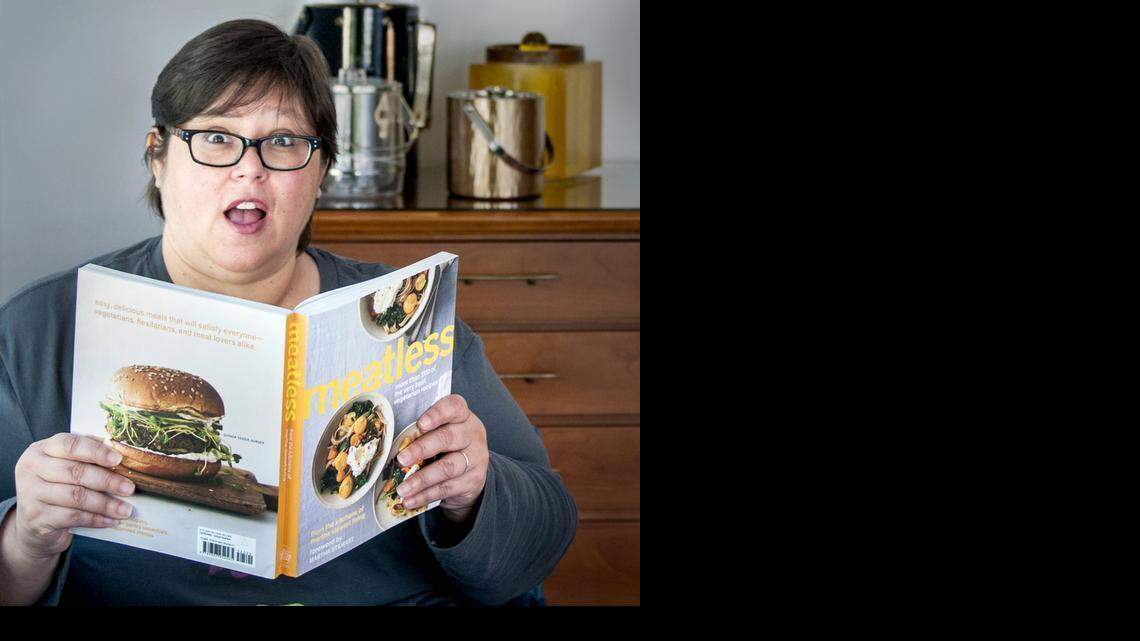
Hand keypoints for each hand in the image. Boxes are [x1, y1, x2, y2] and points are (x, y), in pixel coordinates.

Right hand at [9, 433, 135, 558]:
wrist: (32, 524)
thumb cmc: (56, 488)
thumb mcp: (65, 468)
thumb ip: (87, 458)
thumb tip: (122, 455)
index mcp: (41, 449)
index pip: (70, 445)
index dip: (96, 451)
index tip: (118, 460)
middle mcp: (31, 468)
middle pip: (75, 472)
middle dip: (107, 481)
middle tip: (129, 488)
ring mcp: (30, 493)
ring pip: (75, 496)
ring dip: (105, 504)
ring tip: (126, 509)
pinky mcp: (36, 517)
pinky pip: (72, 516)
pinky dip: (95, 519)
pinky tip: (110, 520)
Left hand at [394, 395, 487, 522]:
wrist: (471, 473)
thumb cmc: (446, 447)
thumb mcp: (440, 432)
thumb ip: (421, 432)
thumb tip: (386, 440)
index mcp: (462, 416)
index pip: (454, 407)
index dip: (437, 414)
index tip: (420, 424)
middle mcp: (472, 434)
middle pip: (448, 438)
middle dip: (421, 449)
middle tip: (401, 459)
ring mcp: (476, 457)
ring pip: (447, 467)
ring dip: (421, 479)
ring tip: (402, 489)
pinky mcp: (473, 480)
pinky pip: (447, 488)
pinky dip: (426, 495)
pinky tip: (410, 500)